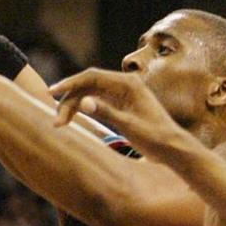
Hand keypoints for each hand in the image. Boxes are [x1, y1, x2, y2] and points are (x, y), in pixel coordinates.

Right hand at [49, 68, 187, 160]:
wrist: (173, 149)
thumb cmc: (156, 137)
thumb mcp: (130, 126)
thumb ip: (107, 112)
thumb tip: (83, 102)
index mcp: (128, 84)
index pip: (92, 77)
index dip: (70, 83)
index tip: (52, 92)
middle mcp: (123, 85)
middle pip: (87, 85)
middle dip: (68, 100)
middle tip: (56, 121)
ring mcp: (121, 94)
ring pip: (88, 94)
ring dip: (72, 107)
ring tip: (60, 124)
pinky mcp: (119, 104)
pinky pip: (94, 102)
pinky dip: (81, 110)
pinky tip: (70, 119)